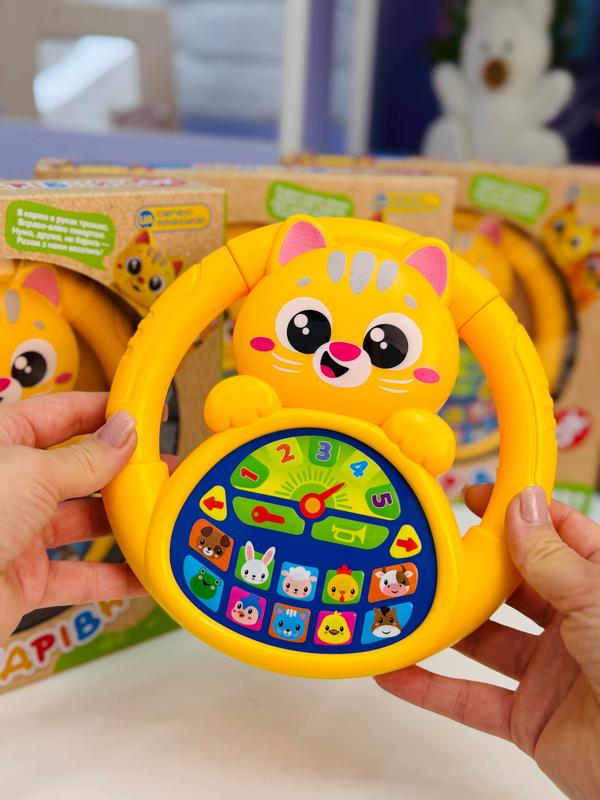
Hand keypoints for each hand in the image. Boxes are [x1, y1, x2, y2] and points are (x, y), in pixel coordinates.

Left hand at [0, 392, 145, 642]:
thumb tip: (122, 433)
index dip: (104, 411)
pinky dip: (113, 576)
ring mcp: (19, 532)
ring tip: (159, 514)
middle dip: (122, 470)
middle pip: (79, 469)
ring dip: (123, 521)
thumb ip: (86, 458)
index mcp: (2, 442)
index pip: (62, 414)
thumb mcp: (32, 474)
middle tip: (161, 467)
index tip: (143, 411)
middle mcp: (11, 485)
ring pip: (84, 521)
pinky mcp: (26, 578)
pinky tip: (142, 570)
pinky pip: (80, 574)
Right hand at [377, 485, 599, 799]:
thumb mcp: (596, 602)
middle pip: (509, 586)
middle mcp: (571, 625)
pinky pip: (471, 700)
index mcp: (595, 587)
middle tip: (429, 548)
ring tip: (405, 604)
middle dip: (471, 568)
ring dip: (445, 626)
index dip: (514, 513)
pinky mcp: (529, 718)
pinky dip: (431, 688)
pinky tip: (399, 671)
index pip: (553, 535)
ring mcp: (548, 671)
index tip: (474, 498)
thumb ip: (551, 557)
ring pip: (483, 640)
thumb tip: (520, 504)